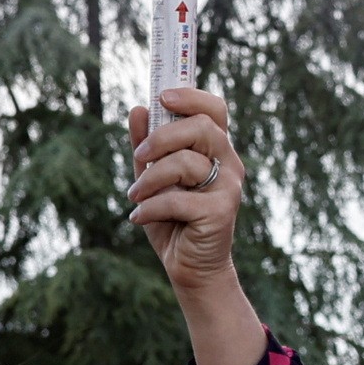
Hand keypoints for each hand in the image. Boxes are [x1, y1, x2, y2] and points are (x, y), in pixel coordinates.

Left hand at [127, 86, 246, 291]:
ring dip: (150, 179)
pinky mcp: (222, 212)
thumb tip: (138, 109)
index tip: (162, 97)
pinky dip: (151, 207)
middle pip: (201, 127)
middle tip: (139, 156)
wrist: (189, 267)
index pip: (214, 109)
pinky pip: (179, 199)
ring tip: (134, 195)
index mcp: (215, 150)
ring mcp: (229, 187)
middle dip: (161, 138)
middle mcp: (228, 163)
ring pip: (186, 163)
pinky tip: (139, 217)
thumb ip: (146, 146)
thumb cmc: (172, 220)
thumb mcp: (152, 179)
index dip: (191, 96)